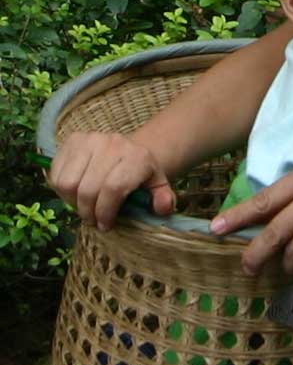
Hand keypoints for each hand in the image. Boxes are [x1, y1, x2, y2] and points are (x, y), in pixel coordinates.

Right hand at [48, 132, 175, 230]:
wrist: (129, 150)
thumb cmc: (141, 174)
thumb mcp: (158, 188)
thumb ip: (164, 200)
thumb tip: (163, 207)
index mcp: (138, 157)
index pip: (113, 188)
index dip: (105, 212)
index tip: (105, 225)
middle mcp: (113, 143)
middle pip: (88, 188)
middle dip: (88, 212)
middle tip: (93, 219)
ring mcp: (90, 139)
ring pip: (67, 183)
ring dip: (72, 201)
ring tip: (84, 205)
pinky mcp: (73, 140)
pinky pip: (55, 174)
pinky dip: (60, 190)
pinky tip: (75, 191)